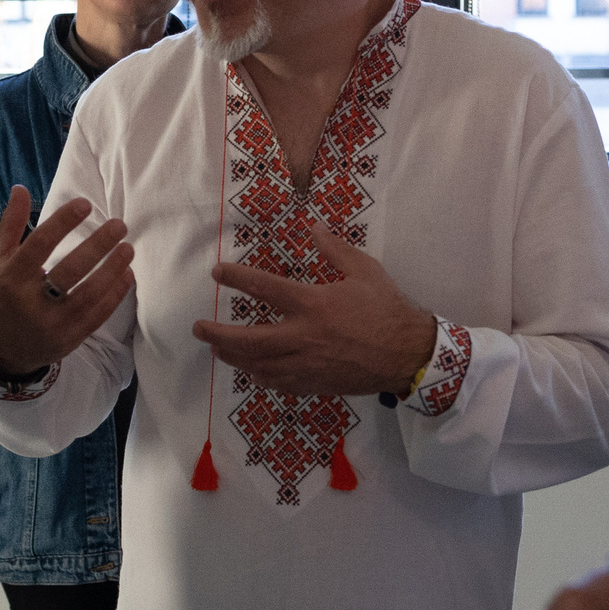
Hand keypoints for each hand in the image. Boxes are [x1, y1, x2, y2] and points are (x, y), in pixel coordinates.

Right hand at [0, 186, 134, 377]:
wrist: (2, 350)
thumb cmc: (0, 295)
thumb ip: (10, 225)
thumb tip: (21, 189)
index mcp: (10, 277)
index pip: (39, 244)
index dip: (63, 222)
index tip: (85, 203)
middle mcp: (29, 302)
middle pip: (69, 271)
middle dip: (97, 246)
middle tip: (119, 225)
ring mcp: (51, 324)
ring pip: (88, 295)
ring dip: (112, 270)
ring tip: (128, 248)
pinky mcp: (69, 339)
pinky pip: (97, 316)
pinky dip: (115, 295)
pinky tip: (127, 274)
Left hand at [192, 223, 434, 396]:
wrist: (409, 354)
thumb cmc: (388, 309)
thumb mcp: (365, 270)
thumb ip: (335, 249)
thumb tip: (313, 226)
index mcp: (314, 304)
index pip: (265, 289)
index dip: (237, 279)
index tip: (218, 273)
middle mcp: (304, 336)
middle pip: (249, 340)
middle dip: (218, 335)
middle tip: (198, 329)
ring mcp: (308, 363)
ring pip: (259, 365)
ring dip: (233, 357)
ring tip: (217, 350)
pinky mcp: (316, 383)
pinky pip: (279, 383)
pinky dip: (259, 376)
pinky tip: (251, 370)